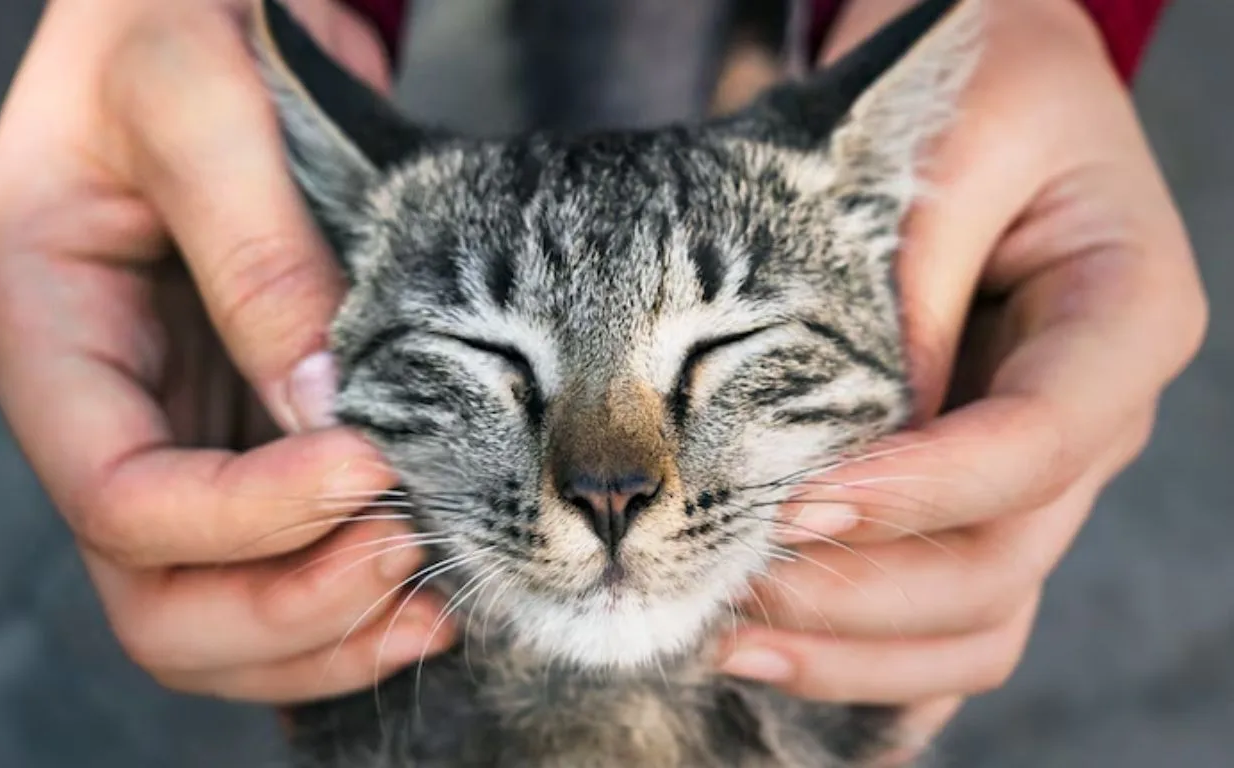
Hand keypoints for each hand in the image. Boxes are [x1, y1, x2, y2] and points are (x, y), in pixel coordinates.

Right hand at [0, 0, 451, 702]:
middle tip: (411, 560)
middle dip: (284, 607)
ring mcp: (173, 430)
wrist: (197, 5)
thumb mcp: (197, 97)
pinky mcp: (241, 431)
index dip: (249, 517)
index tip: (376, 469)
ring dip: (321, 630)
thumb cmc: (170, 16)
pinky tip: (427, 582)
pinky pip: (274, 561)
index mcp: (44, 332)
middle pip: (155, 596)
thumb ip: (254, 252)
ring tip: (434, 596)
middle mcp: (98, 407)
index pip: (121, 497)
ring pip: (212, 608)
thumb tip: (326, 410)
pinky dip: (345, 596)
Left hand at [718, 0, 1206, 760]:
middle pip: (1004, 558)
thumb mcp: (950, 146)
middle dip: (864, 588)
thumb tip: (841, 454)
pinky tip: (779, 655)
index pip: (1038, 441)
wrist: (982, 85)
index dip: (920, 491)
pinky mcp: (976, 489)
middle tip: (732, 580)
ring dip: (857, 647)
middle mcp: (1095, 415)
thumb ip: (907, 295)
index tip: (797, 502)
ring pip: (979, 614)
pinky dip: (870, 652)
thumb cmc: (975, 89)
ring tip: (727, 637)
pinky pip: (948, 609)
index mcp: (1125, 318)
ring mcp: (1039, 468)